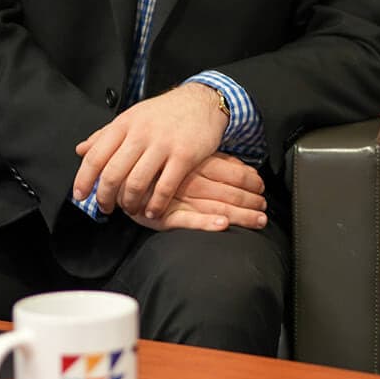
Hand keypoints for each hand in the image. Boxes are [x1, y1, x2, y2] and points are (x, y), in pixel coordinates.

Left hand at [71, 82, 227, 219]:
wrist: (201, 101)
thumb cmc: (165, 112)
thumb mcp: (132, 117)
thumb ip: (105, 135)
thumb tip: (81, 150)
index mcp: (124, 125)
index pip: (95, 156)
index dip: (84, 179)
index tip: (80, 195)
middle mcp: (141, 134)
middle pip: (113, 174)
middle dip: (105, 197)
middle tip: (106, 207)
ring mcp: (163, 145)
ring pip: (137, 183)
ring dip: (130, 203)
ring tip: (131, 209)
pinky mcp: (184, 156)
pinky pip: (165, 187)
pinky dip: (156, 204)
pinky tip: (153, 210)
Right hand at [121, 154, 270, 231]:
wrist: (115, 171)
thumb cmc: (153, 162)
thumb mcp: (183, 153)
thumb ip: (212, 160)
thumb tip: (242, 166)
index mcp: (193, 161)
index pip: (231, 170)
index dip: (250, 179)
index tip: (261, 186)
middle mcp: (188, 179)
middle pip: (228, 190)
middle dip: (250, 201)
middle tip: (264, 208)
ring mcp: (176, 198)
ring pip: (214, 206)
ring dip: (240, 215)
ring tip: (258, 220)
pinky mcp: (162, 216)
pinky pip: (187, 220)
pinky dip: (205, 222)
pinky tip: (221, 225)